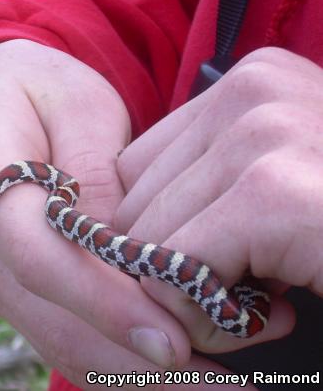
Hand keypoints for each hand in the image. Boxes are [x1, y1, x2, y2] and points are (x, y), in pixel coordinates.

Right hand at [0, 40, 278, 387]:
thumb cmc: (45, 92)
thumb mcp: (82, 110)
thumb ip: (99, 178)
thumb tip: (131, 254)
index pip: (38, 256)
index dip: (102, 303)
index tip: (172, 340)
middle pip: (52, 319)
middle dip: (136, 357)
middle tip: (222, 379)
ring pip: (60, 342)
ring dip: (133, 370)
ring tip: (213, 379)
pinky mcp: (12, 288)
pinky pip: (63, 337)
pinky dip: (116, 359)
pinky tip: (173, 367)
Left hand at [115, 47, 321, 351]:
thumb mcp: (274, 189)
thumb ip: (206, 187)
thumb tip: (122, 227)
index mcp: (250, 87)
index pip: (136, 171)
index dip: (158, 230)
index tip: (215, 262)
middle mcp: (252, 93)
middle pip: (133, 204)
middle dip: (170, 265)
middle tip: (247, 291)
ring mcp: (266, 134)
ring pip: (146, 239)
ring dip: (190, 293)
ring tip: (269, 299)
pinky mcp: (279, 194)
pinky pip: (178, 266)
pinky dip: (205, 315)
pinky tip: (280, 312)